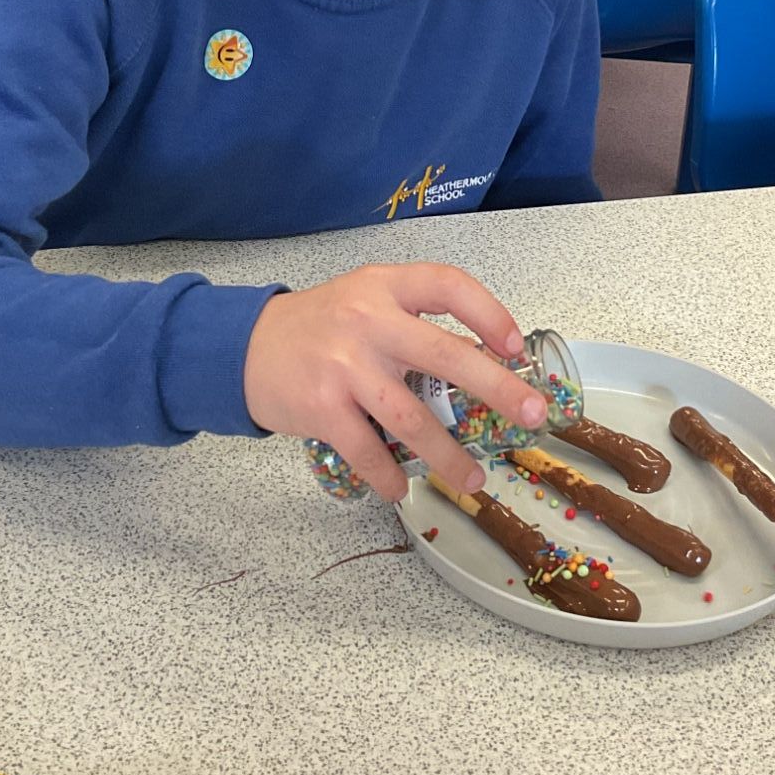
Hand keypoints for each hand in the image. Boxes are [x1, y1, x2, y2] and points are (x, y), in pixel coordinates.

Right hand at [243, 263, 547, 501]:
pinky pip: (368, 451)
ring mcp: (345, 366)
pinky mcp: (322, 407)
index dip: (489, 313)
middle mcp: (368, 321)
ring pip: (412, 418)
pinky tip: (400, 489)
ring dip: (449, 456)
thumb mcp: (364, 300)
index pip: (448, 285)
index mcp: (385, 287)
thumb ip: (412, 321)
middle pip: (446, 355)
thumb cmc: (318, 327)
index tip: (515, 347)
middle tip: (533, 416)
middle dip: (498, 388)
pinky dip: (388, 476)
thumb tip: (483, 365)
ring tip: (474, 480)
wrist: (241, 347)